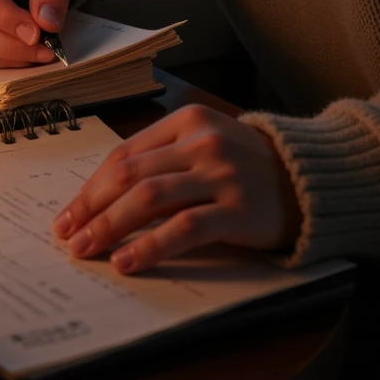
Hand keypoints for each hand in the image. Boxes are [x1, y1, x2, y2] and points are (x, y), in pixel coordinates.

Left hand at [51, 104, 301, 272]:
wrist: (311, 178)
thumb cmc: (249, 166)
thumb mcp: (207, 146)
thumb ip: (166, 160)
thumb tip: (106, 197)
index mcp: (188, 120)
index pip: (125, 154)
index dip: (91, 186)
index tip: (68, 214)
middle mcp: (202, 141)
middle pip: (131, 174)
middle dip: (92, 207)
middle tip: (67, 235)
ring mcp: (221, 174)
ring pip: (150, 197)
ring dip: (110, 226)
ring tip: (86, 249)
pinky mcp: (238, 209)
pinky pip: (184, 227)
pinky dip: (151, 245)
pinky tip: (128, 260)